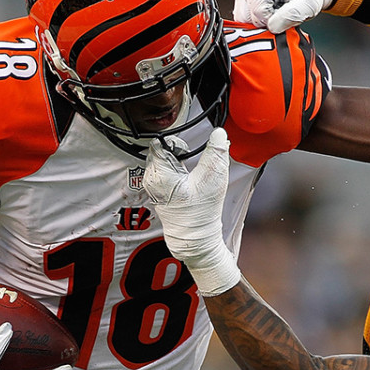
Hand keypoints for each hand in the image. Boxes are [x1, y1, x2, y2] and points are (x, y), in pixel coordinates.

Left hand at [143, 128, 239, 295]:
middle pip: (160, 149)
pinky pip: (163, 168)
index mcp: (159, 173)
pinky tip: (185, 179)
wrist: (196, 237)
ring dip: (176, 159)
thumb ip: (217, 152)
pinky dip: (174, 168)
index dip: (177, 142)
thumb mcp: (214, 178)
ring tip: (188, 172)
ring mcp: (152, 185)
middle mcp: (150, 178)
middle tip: (190, 162)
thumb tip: (219, 131)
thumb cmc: (202, 211)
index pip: (161, 142)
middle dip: (176, 150)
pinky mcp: (157, 189)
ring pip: (162, 158)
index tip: (189, 151)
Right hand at [233, 0, 334, 32]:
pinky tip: (267, 13)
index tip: (285, 15)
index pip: (260, 12)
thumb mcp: (308, 4)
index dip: (273, 21)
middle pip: (249, 19)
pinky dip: (255, 23)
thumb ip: (292, 15)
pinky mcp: (240, 0)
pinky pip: (242, 22)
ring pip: (243, 22)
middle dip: (266, 23)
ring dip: (260, 24)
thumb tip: (272, 27)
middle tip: (281, 14)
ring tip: (274, 12)